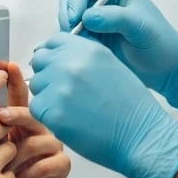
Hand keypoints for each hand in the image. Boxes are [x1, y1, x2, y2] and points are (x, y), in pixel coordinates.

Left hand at [0, 64, 69, 177]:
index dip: (12, 80)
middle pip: (31, 112)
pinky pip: (52, 162)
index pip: (14, 95)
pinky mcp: (58, 167)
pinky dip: (32, 170)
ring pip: (41, 137)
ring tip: (4, 162)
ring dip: (21, 149)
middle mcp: (32, 129)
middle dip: (17, 112)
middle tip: (2, 115)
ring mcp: (48, 146)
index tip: (6, 66)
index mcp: (13, 120)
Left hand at [29, 34, 177, 177]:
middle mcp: (70, 63)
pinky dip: (48, 115)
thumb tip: (57, 56)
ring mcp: (59, 87)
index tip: (60, 68)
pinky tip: (69, 120)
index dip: (55, 55)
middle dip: (48, 74)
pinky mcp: (53, 111)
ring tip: (72, 108)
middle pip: (40, 61)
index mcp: (87, 49)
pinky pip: (37, 107)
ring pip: (37, 84)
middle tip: (66, 93)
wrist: (141, 135)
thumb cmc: (130, 105)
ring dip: (47, 95)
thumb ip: (82, 57)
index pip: (54, 42)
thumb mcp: (110, 65)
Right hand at [58, 0, 177, 108]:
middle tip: (71, 33)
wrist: (166, 70)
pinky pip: (73, 36)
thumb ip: (114, 18)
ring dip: (68, 29)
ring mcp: (96, 21)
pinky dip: (71, 42)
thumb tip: (86, 17)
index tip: (76, 16)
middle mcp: (103, 2)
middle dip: (67, 13)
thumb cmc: (160, 43)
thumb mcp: (140, 27)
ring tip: (79, 45)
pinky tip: (80, 53)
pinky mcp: (92, 39)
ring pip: (69, 18)